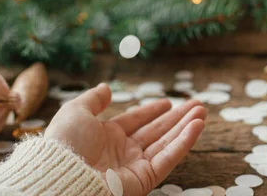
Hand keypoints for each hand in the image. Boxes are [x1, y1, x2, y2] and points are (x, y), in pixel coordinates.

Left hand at [44, 83, 205, 195]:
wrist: (64, 177)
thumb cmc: (66, 144)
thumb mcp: (75, 112)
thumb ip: (93, 100)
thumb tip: (106, 87)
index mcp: (106, 136)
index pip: (136, 121)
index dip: (152, 111)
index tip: (169, 102)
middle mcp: (123, 151)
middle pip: (156, 131)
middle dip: (177, 117)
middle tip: (197, 105)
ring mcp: (135, 165)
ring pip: (167, 143)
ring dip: (186, 127)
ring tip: (202, 112)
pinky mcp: (145, 178)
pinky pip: (169, 157)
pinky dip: (184, 142)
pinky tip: (197, 125)